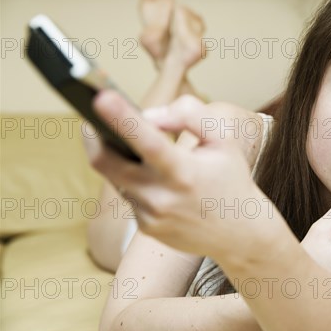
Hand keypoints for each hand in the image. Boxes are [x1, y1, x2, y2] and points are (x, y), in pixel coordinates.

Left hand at [84, 90, 281, 258]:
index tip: (100, 97)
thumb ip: (190, 116)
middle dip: (92, 137)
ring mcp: (151, 216)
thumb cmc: (231, 180)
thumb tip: (150, 115)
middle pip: (106, 162)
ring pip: (116, 178)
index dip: (121, 118)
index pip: (148, 141)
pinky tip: (154, 180)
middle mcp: (162, 197)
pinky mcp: (146, 227)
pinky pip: (129, 196)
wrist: (241, 234)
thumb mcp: (223, 141)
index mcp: (184, 172)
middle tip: (90, 121)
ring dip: (119, 159)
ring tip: (131, 148)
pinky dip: (135, 182)